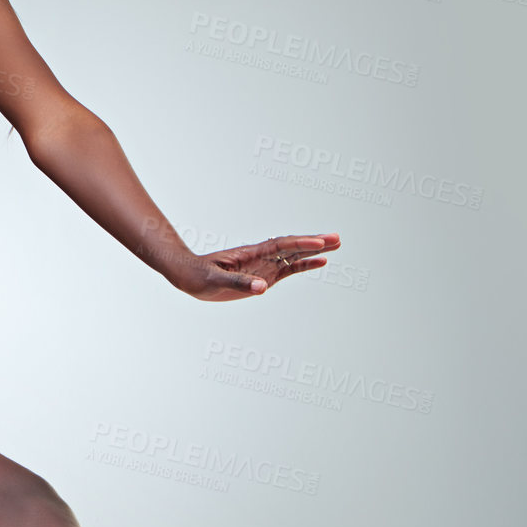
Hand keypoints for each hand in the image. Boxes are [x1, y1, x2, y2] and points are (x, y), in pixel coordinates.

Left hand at [166, 233, 340, 301]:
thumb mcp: (215, 281)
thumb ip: (239, 283)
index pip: (280, 246)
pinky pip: (288, 269)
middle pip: (293, 246)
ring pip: (294, 255)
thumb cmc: (199, 276)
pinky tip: (320, 262)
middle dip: (314, 243)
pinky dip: (304, 265)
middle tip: (338, 238)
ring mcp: (264, 266)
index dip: (300, 244)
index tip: (319, 243)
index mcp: (250, 254)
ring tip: (336, 245)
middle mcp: (261, 257)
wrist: (189, 276)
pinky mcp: (264, 276)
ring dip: (314, 251)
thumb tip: (263, 287)